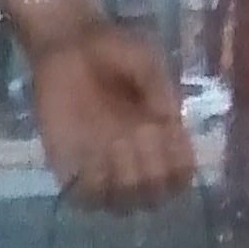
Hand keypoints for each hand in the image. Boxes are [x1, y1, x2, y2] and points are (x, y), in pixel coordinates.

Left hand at [29, 23, 193, 207]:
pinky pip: (84, 198)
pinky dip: (91, 190)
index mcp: (161, 136)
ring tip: (109, 151)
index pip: (181, 175)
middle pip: (153, 197)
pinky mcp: (68, 165)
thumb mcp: (145, 60)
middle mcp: (135, 157)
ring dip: (122, 187)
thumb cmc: (112, 48)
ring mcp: (102, 164)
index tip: (165, 140)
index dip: (178, 169)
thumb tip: (169, 121)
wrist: (67, 41)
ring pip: (122, 205)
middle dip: (149, 177)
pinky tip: (88, 161)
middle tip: (133, 141)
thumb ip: (159, 88)